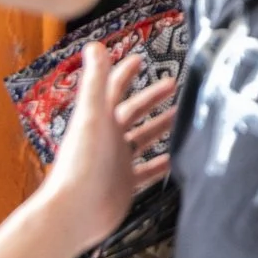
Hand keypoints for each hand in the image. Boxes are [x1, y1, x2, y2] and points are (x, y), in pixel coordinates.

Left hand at [38, 43, 177, 255]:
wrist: (75, 211)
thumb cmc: (81, 163)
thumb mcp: (92, 115)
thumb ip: (96, 81)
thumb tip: (94, 46)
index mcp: (98, 120)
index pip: (113, 89)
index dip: (125, 72)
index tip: (139, 59)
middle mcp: (107, 139)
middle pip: (132, 112)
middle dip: (151, 98)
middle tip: (173, 85)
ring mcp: (116, 161)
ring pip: (142, 138)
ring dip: (160, 127)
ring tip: (182, 117)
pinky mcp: (125, 183)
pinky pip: (147, 170)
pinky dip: (162, 163)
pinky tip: (176, 159)